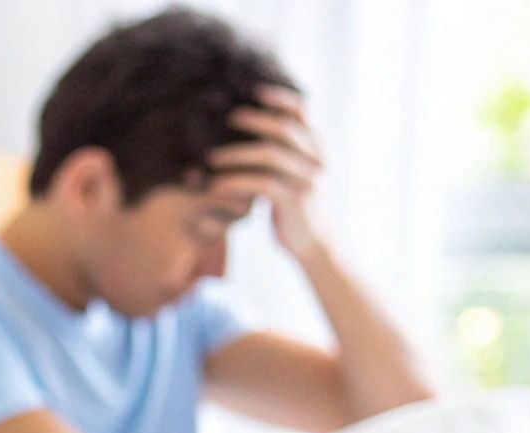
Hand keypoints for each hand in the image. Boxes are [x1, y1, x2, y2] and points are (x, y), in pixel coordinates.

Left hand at [208, 85, 326, 260]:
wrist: (313, 245)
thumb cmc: (294, 207)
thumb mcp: (291, 174)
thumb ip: (282, 152)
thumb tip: (255, 125)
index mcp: (318, 148)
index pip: (303, 112)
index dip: (279, 98)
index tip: (254, 90)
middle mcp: (317, 160)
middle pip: (284, 128)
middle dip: (254, 119)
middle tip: (228, 118)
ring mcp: (308, 180)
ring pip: (270, 155)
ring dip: (236, 153)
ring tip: (211, 156)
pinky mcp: (294, 202)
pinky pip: (260, 184)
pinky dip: (235, 181)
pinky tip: (215, 184)